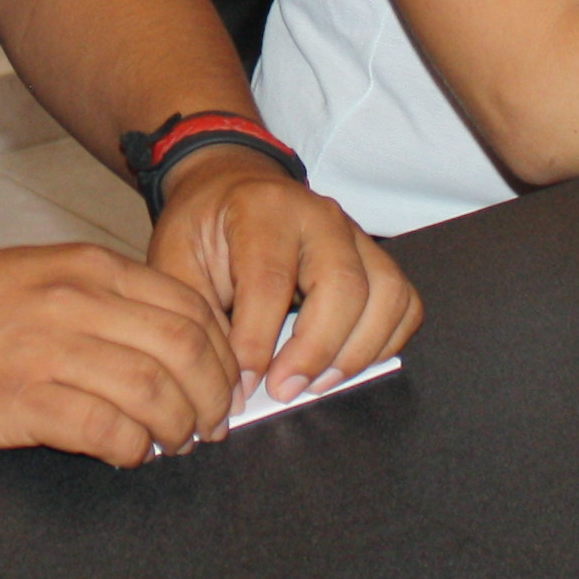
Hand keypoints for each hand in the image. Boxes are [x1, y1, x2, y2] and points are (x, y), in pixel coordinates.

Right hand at [0, 243, 237, 464]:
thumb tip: (168, 343)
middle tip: (208, 427)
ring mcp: (47, 347)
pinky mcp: (20, 398)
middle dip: (212, 399)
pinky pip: (106, 430)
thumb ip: (100, 298)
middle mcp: (75, 299)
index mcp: (86, 266)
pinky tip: (124, 455)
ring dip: (178, 429)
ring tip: (170, 445)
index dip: (222, 355)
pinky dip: (130, 450)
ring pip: (155, 392)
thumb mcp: (37, 275)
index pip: (191, 309)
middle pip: (187, 350)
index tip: (222, 386)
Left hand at [145, 152, 421, 402]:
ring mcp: (356, 234)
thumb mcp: (175, 259)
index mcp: (263, 209)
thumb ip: (197, 317)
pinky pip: (404, 303)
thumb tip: (231, 386)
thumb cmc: (203, 228)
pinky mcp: (376, 257)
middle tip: (284, 392)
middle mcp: (320, 215)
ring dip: (356, 352)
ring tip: (316, 385)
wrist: (232, 186)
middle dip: (315, 351)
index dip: (258, 342)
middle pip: (343, 285)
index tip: (243, 386)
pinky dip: (386, 342)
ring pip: (385, 295)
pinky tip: (346, 364)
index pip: (270, 280)